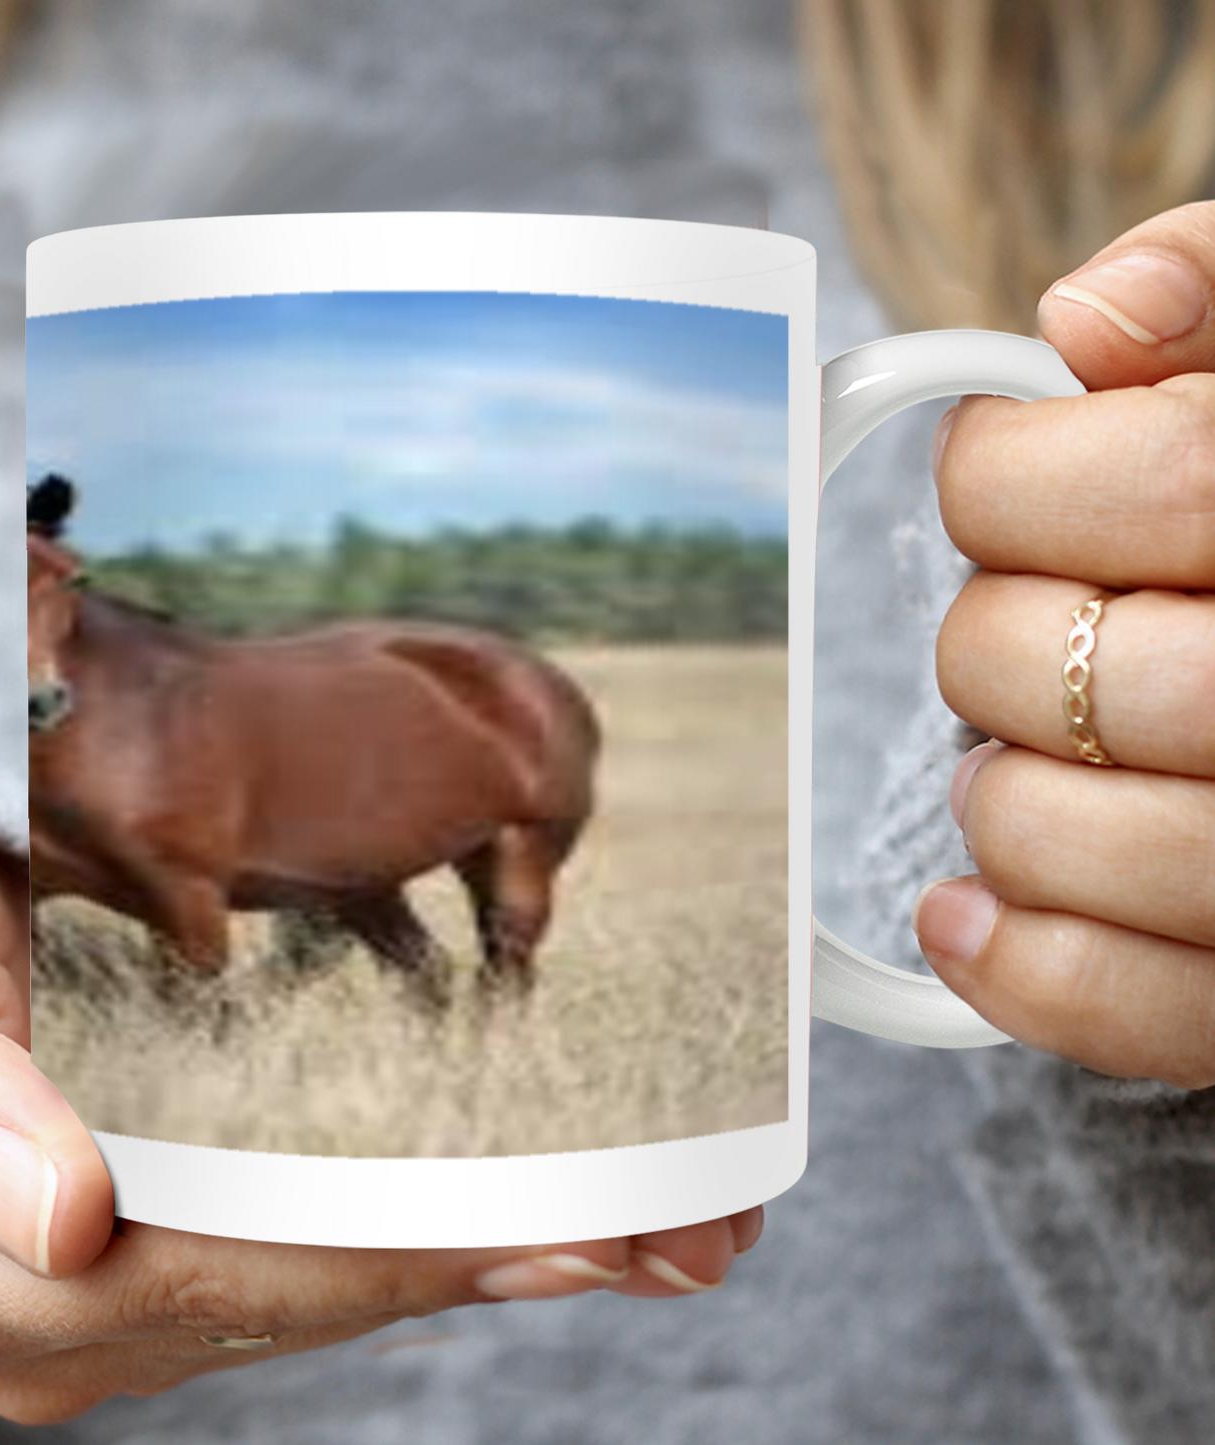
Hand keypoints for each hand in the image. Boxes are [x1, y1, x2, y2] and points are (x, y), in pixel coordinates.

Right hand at [0, 808, 762, 1425]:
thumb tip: (61, 1211)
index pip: (234, 1270)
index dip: (408, 1249)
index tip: (572, 1226)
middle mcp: (45, 1309)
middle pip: (311, 1293)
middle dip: (501, 1260)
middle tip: (683, 1229)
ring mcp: (103, 1287)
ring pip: (330, 1285)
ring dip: (497, 1253)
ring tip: (659, 1230)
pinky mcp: (143, 1245)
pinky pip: (309, 1251)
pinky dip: (430, 1229)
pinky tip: (536, 1217)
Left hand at [914, 200, 1214, 1089]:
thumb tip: (1083, 320)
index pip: (1161, 480)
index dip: (1009, 477)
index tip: (996, 474)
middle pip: (1084, 666)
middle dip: (991, 641)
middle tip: (1028, 631)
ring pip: (1078, 840)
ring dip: (1000, 796)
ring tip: (1022, 763)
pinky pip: (1134, 1012)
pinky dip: (1023, 968)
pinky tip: (965, 913)